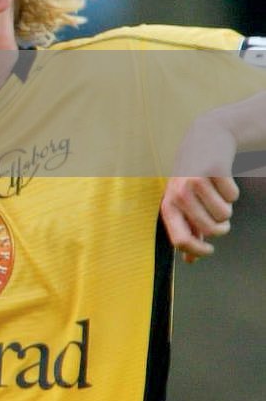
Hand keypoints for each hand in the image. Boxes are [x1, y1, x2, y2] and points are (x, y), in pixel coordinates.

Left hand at [165, 112, 241, 262]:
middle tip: (219, 215)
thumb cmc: (192, 177)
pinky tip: (221, 179)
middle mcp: (177, 194)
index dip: (198, 250)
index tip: (209, 251)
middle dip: (221, 227)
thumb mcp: (183, 202)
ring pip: (224, 215)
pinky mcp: (212, 170)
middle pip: (210, 230)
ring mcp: (194, 181)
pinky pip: (232, 196)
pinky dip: (232, 191)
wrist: (204, 140)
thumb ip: (188, 230)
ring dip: (226, 208)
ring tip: (216, 194)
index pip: (179, 240)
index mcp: (168, 205)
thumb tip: (190, 260)